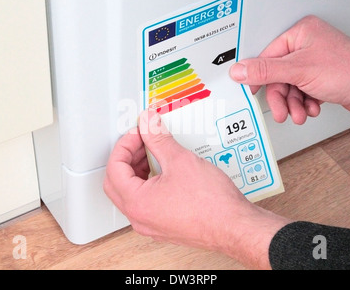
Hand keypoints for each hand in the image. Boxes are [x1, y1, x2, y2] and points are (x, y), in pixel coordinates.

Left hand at [103, 110, 290, 268]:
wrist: (235, 227)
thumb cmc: (212, 204)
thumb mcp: (180, 161)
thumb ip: (158, 139)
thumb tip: (147, 123)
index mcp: (137, 203)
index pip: (114, 168)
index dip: (124, 144)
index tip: (138, 133)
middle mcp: (140, 218)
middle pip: (117, 182)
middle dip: (128, 157)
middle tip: (143, 141)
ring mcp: (152, 224)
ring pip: (132, 192)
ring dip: (138, 170)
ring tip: (155, 152)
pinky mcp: (165, 225)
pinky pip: (147, 202)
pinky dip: (150, 182)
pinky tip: (166, 170)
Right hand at [230, 15, 349, 123]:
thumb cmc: (349, 70)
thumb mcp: (299, 70)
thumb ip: (266, 71)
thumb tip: (240, 70)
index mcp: (299, 35)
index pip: (266, 57)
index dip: (259, 77)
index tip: (252, 91)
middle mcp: (305, 47)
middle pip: (278, 76)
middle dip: (282, 98)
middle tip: (282, 111)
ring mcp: (313, 64)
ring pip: (289, 88)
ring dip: (293, 104)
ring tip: (300, 113)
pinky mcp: (319, 79)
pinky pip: (301, 94)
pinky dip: (305, 104)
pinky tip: (312, 107)